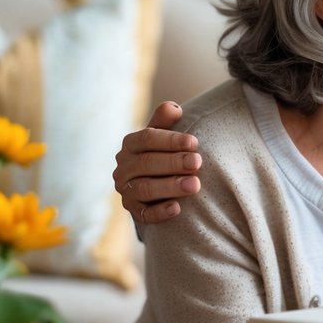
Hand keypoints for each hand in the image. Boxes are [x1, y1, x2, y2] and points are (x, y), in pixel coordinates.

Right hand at [113, 101, 200, 223]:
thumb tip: (174, 108)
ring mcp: (126, 190)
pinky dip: (160, 212)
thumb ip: (166, 121)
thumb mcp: (163, 134)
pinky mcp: (134, 211)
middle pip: (146, 163)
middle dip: (174, 162)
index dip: (170, 140)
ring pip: (145, 188)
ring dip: (170, 186)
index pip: (147, 138)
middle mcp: (123, 168)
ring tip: (195, 185)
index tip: (194, 142)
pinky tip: (177, 209)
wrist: (157, 181)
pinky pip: (144, 214)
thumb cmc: (164, 152)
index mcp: (130, 144)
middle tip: (198, 162)